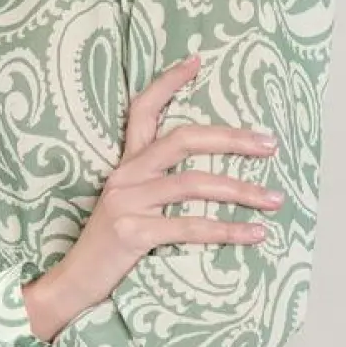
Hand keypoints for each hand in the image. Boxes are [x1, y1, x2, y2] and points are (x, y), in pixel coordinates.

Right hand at [22, 53, 285, 342]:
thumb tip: (213, 182)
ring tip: (273, 199)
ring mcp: (126, 203)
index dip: (168, 82)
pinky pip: (191, 226)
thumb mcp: (127, 208)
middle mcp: (124, 176)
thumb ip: (157, 189)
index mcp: (124, 166)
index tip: (198, 61)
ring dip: (241, 191)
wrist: (72, 286)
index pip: (142, 110)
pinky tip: (255, 234)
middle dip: (231, 139)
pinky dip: (228, 230)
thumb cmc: (109, 250)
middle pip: (182, 140)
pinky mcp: (132, 233)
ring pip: (193, 184)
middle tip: (269, 144)